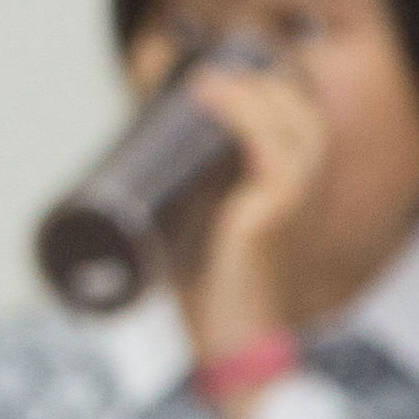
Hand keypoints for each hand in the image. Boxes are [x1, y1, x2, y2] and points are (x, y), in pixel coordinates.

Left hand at [176, 58, 334, 387]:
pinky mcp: (278, 214)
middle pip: (301, 112)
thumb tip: (116, 173)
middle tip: (206, 77)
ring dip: (250, 92)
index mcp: (287, 191)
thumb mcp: (194, 229)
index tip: (213, 76)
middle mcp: (302, 192)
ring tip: (207, 83)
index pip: (298, 122)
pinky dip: (246, 115)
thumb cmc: (207, 293)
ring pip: (294, 122)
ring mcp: (295, 201)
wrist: (223, 342)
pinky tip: (215, 96)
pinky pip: (276, 150)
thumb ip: (179, 200)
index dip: (266, 90)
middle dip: (260, 82)